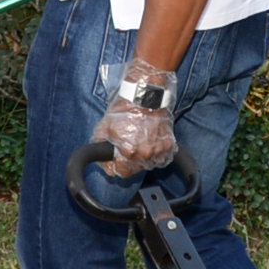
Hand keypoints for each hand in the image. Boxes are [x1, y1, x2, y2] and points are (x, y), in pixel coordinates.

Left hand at [92, 63, 178, 178]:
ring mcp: (158, 150)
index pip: (120, 172)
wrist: (145, 95)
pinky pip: (161, 156)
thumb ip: (100, 145)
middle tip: (125, 148)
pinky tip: (150, 141)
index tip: (113, 161)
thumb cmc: (125, 109)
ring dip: (142, 157)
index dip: (113, 167)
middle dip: (127, 162)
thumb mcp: (104, 126)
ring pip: (148, 163)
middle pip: (134, 169)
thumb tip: (100, 156)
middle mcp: (144, 154)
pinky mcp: (168, 145)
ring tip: (138, 142)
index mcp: (128, 152)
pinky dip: (155, 152)